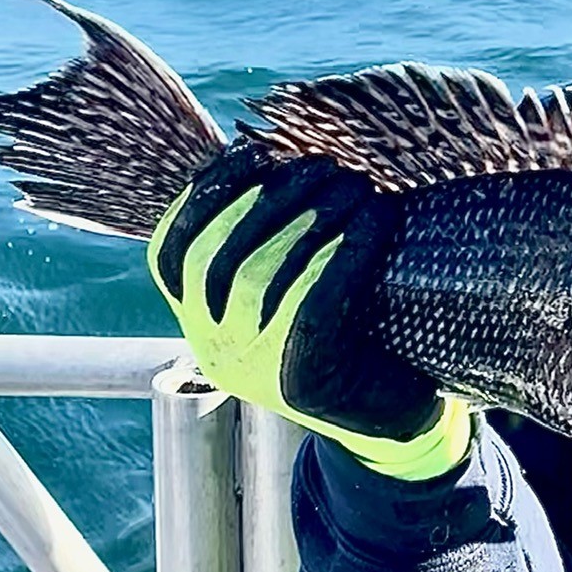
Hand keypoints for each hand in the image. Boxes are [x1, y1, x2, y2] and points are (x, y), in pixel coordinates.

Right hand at [147, 139, 471, 480]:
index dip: (208, 193)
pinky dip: (345, 254)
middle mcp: (214, 349)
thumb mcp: (298, 288)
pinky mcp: (303, 386)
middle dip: (272, 197)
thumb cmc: (353, 335)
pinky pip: (313, 306)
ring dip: (313, 217)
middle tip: (325, 164)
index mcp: (200, 320)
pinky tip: (376, 221)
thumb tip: (274, 152)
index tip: (256, 150)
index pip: (173, 250)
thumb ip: (271, 240)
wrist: (398, 421)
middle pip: (221, 257)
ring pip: (265, 276)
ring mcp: (253, 372)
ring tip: (356, 185)